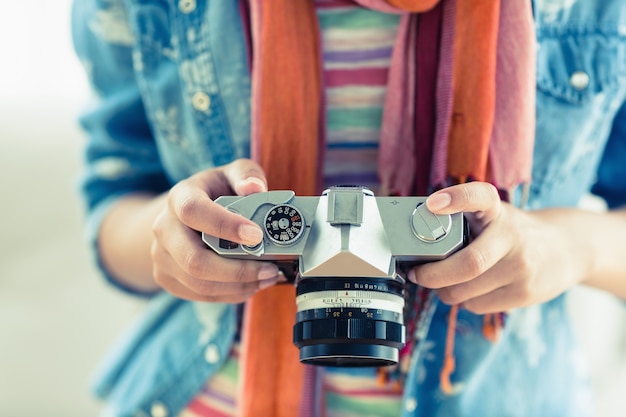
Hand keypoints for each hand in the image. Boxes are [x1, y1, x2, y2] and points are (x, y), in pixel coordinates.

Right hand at [151, 158, 282, 303]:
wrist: (183, 215)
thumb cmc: (214, 192)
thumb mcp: (230, 174)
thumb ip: (246, 175)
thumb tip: (255, 187)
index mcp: (179, 197)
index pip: (193, 211)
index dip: (224, 225)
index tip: (256, 235)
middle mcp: (164, 228)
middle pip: (194, 260)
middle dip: (238, 270)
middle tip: (271, 268)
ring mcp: (162, 256)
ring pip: (199, 283)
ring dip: (239, 286)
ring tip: (268, 277)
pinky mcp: (168, 278)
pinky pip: (200, 295)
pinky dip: (231, 294)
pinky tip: (252, 285)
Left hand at [408, 182, 591, 313]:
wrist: (567, 249)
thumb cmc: (514, 232)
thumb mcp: (494, 216)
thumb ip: (463, 221)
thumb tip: (416, 238)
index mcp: (498, 211)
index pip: (479, 196)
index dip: (456, 198)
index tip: (432, 204)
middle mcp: (512, 237)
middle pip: (467, 264)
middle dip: (432, 275)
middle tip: (417, 274)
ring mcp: (522, 268)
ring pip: (465, 291)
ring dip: (444, 291)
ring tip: (444, 282)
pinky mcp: (524, 293)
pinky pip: (476, 305)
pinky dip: (464, 300)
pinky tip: (471, 289)